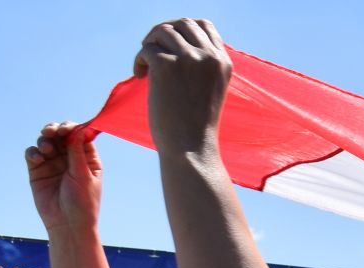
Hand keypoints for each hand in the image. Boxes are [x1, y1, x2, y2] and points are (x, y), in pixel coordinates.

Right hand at [26, 121, 103, 234]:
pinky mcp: (38, 170)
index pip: (79, 135)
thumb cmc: (82, 203)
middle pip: (60, 135)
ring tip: (46, 149)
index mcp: (86, 158)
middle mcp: (69, 158)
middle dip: (55, 129)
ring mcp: (53, 163)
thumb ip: (77, 152)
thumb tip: (76, 129)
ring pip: (45, 141)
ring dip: (44, 139)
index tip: (66, 129)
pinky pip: (33, 154)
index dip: (72, 128)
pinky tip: (38, 159)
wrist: (67, 225)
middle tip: (52, 131)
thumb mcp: (83, 176)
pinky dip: (34, 152)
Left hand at [135, 18, 233, 158]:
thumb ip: (200, 63)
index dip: (183, 29)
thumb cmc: (196, 124)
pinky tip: (140, 76)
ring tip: (146, 65)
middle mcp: (208, 56)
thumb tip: (172, 37)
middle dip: (163, 32)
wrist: (191, 148)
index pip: (203, 25)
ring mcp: (188, 59)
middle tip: (152, 51)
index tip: (170, 43)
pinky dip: (140, 60)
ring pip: (162, 31)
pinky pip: (147, 49)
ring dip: (149, 44)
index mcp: (223, 62)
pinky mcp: (167, 66)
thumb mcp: (208, 88)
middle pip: (182, 23)